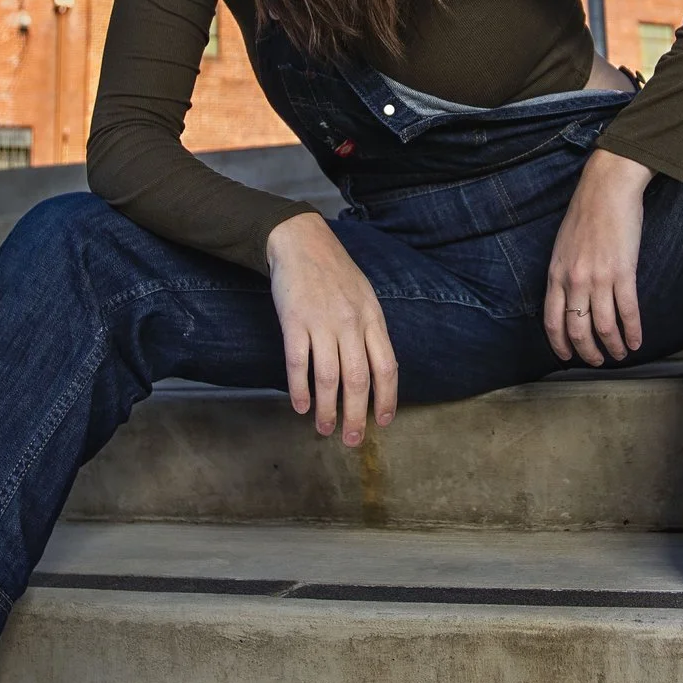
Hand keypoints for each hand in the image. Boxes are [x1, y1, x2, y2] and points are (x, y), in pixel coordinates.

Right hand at [264, 212, 398, 447]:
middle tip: (352, 440)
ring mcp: (322, 322)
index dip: (388, 399)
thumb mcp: (365, 297)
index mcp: (372, 318)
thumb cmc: (335, 272)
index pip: (386, 367)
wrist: (301, 242)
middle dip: (357, 416)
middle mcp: (351, 323)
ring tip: (325, 429)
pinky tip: (301, 406)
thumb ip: (370, 331)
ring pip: (329, 377)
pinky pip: (298, 363)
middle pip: (358, 380)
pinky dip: (300, 389)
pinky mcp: (294, 321)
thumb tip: (375, 372)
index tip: (383, 421)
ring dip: (328, 409)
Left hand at [546, 147, 651, 365]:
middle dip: (588, 352)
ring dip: (613, 346)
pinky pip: (628, 311)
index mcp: (556, 274)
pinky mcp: (624, 272)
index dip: (560, 344)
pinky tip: (637, 341)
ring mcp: (599, 278)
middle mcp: (574, 280)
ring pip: (604, 326)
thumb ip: (563, 274)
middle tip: (598, 360)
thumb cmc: (586, 213)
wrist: (607, 188)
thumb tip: (568, 298)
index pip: (552, 321)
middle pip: (578, 329)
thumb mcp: (562, 246)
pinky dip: (633, 331)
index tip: (567, 356)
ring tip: (620, 354)